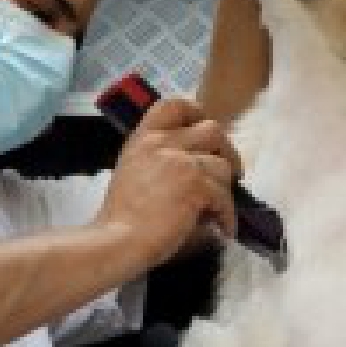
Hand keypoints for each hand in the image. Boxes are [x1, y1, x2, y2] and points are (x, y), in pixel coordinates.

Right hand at [98, 95, 242, 267]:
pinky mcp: (195, 186)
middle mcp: (162, 143)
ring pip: (223, 166)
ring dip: (225, 190)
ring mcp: (180, 162)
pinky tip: (223, 228)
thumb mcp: (133, 173)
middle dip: (226, 151)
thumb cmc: (121, 219)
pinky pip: (225, 196)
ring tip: (219, 210)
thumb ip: (159, 160)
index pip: (175, 105)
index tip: (207, 133)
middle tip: (229, 172)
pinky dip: (227, 215)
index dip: (197, 114)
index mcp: (144, 139)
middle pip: (212, 129)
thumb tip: (197, 167)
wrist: (116, 241)